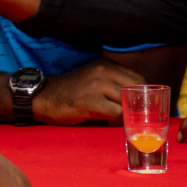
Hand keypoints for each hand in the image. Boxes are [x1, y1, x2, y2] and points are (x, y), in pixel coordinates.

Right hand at [31, 59, 145, 124]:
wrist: (43, 96)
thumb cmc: (71, 91)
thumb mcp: (93, 79)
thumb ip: (113, 84)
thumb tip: (139, 101)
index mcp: (106, 65)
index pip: (138, 78)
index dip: (143, 95)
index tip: (140, 106)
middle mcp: (103, 71)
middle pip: (137, 90)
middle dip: (139, 106)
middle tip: (134, 116)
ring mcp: (97, 86)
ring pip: (127, 102)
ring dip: (127, 114)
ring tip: (117, 119)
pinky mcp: (91, 102)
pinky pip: (117, 114)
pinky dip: (116, 121)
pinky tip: (107, 121)